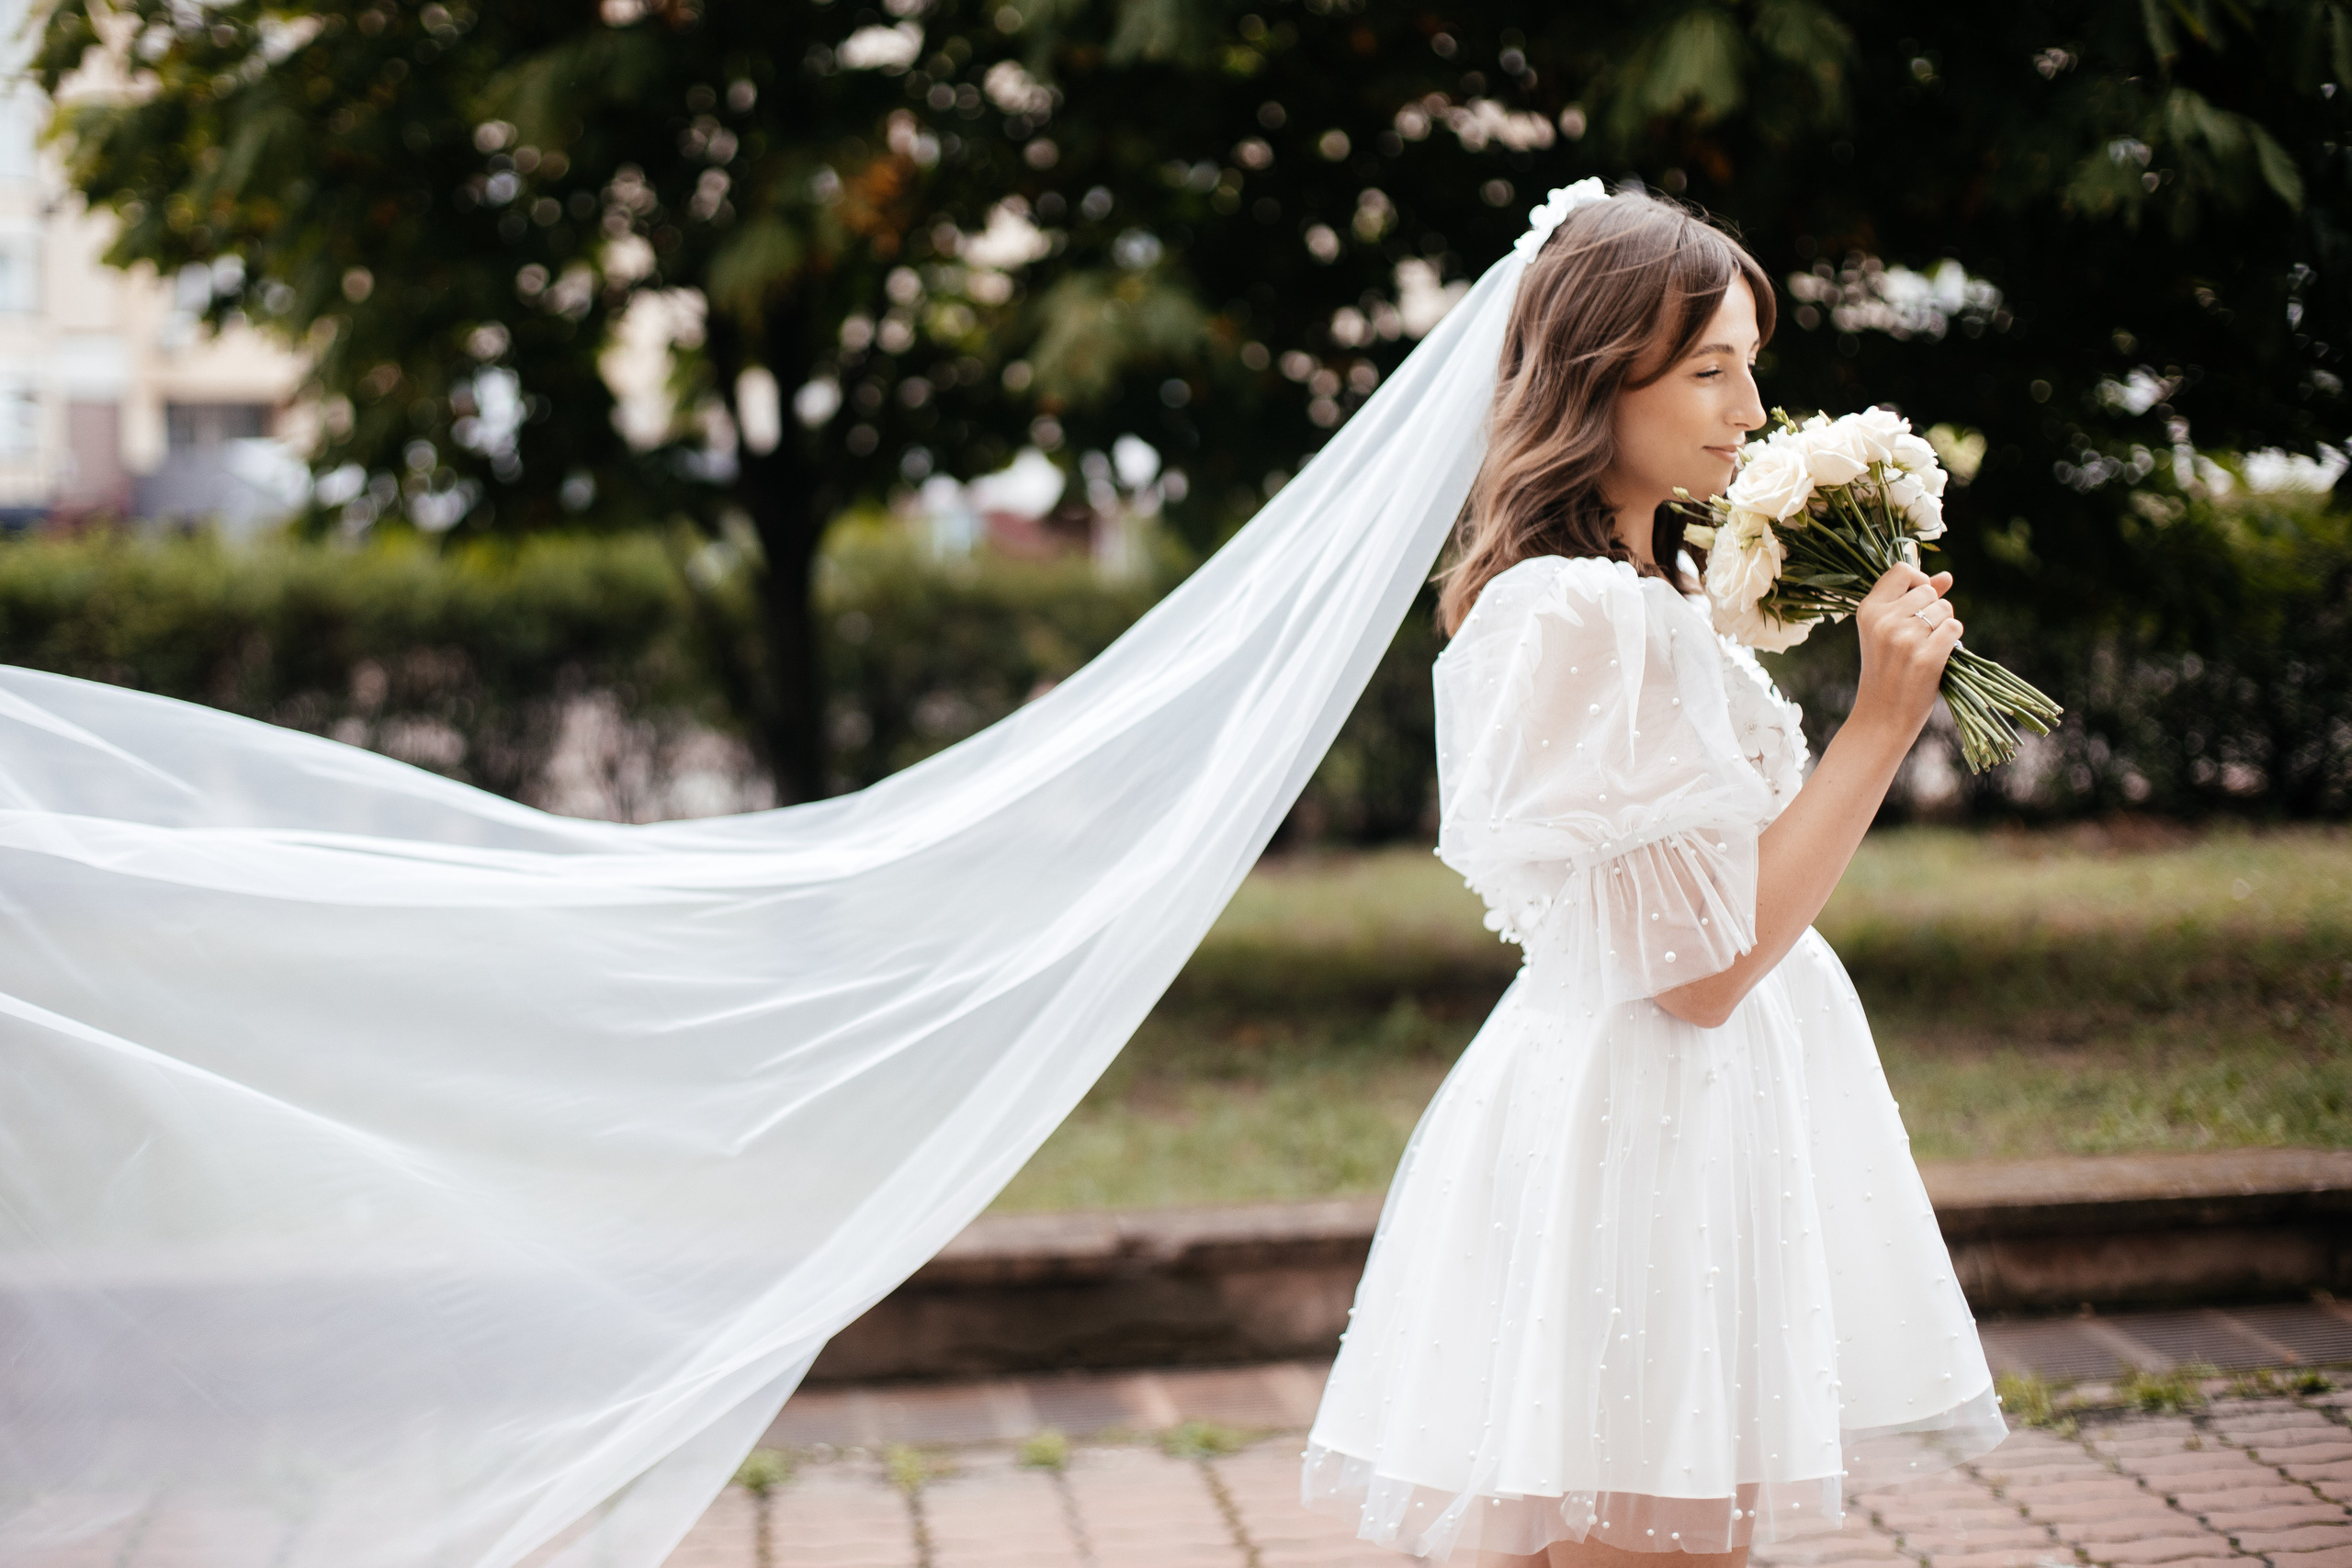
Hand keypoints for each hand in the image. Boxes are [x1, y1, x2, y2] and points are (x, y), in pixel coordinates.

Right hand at [1850, 564, 1962, 744]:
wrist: (1882, 715)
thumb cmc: (1887, 670)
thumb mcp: (1887, 631)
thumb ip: (1913, 600)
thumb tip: (1946, 576)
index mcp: (1868, 610)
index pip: (1902, 570)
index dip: (1917, 581)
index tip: (1916, 600)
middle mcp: (1883, 621)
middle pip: (1928, 590)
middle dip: (1934, 608)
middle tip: (1920, 636)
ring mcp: (1904, 639)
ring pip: (1944, 609)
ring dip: (1944, 626)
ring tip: (1925, 648)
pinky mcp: (1926, 657)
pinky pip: (1954, 628)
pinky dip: (1953, 640)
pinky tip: (1939, 655)